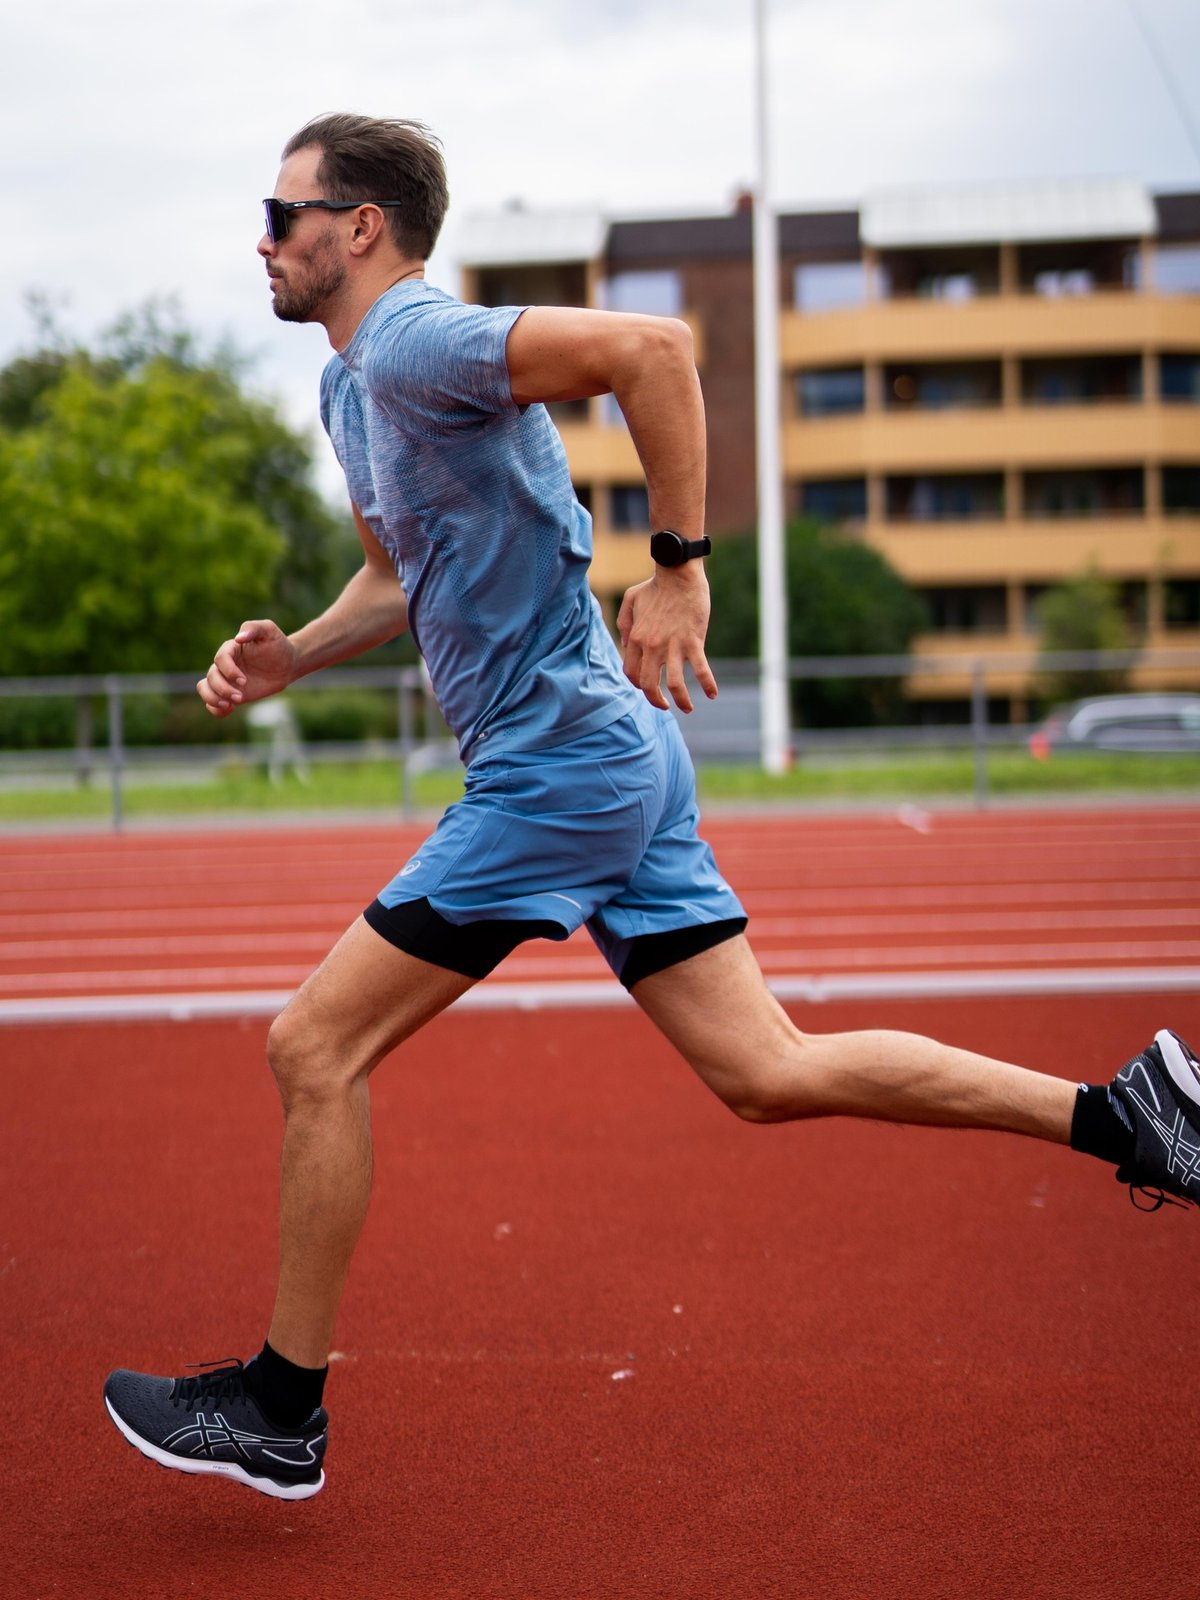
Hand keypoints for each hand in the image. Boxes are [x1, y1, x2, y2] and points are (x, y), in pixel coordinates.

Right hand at [196, 620, 297, 717]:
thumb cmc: (277, 644)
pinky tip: (229, 710)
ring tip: (230, 705)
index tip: (244, 681)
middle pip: (211, 676)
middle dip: (223, 689)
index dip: (229, 671)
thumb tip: (239, 638)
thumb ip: (253, 628)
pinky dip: (215, 709)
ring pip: (205, 688)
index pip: (220, 659)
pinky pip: (213, 703)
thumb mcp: (268, 630)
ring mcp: (226, 680)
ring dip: (213, 699)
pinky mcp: (231, 693)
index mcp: (230, 649)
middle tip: (240, 697)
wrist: (287, 663)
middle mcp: (224, 665)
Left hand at [617, 568, 717, 713]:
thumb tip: (625, 644)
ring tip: (687, 708)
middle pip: (649, 684)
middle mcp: (652, 646)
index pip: (632, 673)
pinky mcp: (693, 641)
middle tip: (665, 706)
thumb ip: (624, 623)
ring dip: (682, 701)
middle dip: (656, 701)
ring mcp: (673, 645)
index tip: (650, 689)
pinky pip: (701, 669)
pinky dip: (708, 684)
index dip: (639, 685)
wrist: (679, 574)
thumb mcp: (630, 600)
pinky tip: (713, 694)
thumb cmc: (656, 586)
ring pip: (675, 684)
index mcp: (636, 638)